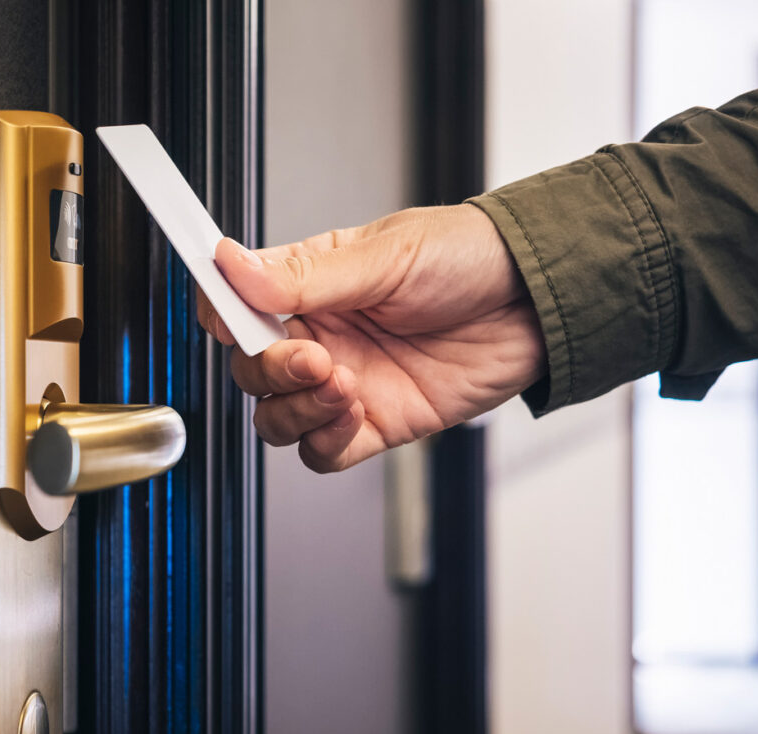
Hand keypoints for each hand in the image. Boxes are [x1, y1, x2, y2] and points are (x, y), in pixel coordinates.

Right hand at [197, 204, 546, 471]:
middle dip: (270, 369)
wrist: (537, 303)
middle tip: (312, 355)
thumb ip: (303, 274)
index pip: (237, 304)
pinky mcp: (375, 423)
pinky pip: (322, 453)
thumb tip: (231, 264)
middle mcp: (320, 336)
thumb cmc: (469, 259)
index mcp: (310, 284)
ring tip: (342, 383)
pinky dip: (326, 440)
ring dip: (297, 408)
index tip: (223, 318)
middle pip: (251, 370)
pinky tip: (355, 412)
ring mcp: (344, 383)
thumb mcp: (385, 255)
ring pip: (276, 418)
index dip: (220, 313)